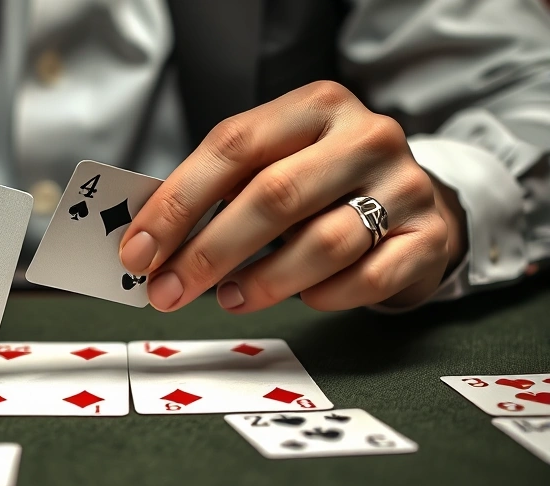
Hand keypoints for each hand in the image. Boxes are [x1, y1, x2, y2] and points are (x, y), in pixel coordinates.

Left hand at [119, 81, 467, 312]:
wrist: (415, 200)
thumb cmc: (322, 186)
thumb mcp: (275, 165)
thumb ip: (219, 193)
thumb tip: (149, 247)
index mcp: (314, 106)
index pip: (231, 146)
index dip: (177, 203)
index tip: (138, 252)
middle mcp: (364, 136)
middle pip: (274, 196)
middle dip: (208, 253)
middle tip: (167, 292)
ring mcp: (405, 185)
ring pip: (324, 243)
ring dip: (262, 281)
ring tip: (228, 298)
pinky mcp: (428, 237)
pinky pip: (367, 279)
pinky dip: (324, 296)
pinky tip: (302, 298)